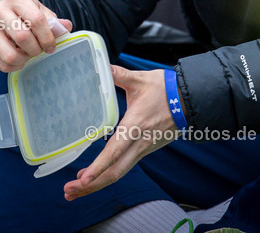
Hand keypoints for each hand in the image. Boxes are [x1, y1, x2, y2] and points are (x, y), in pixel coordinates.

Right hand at [0, 0, 72, 72]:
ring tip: (27, 54)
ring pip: (10, 55)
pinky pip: (0, 65)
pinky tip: (17, 59)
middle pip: (23, 38)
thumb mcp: (37, 11)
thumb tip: (66, 27)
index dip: (48, 37)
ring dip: (24, 60)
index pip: (37, 20)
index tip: (51, 46)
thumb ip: (52, 21)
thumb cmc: (21, 14)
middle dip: (36, 49)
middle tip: (38, 50)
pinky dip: (13, 67)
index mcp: (16, 0)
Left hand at [64, 66, 174, 199]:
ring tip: (75, 190)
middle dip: (91, 186)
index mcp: (135, 127)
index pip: (114, 152)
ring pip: (118, 173)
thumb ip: (120, 75)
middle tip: (69, 193)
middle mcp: (138, 144)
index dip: (98, 167)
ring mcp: (143, 149)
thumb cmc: (165, 89)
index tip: (83, 179)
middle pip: (114, 173)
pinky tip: (94, 177)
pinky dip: (107, 175)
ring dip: (97, 184)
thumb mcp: (140, 79)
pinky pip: (124, 167)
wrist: (189, 99)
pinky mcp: (144, 150)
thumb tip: (104, 66)